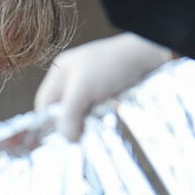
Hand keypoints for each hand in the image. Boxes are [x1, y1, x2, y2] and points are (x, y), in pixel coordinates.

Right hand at [34, 34, 171, 139]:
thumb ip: (68, 113)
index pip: (45, 104)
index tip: (63, 138)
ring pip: (82, 117)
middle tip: (81, 137)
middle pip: (63, 113)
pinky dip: (102, 123)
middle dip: (71, 126)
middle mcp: (74, 81)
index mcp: (60, 73)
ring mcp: (92, 90)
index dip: (50, 122)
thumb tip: (67, 139)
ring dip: (88, 126)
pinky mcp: (109, 98)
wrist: (149, 56)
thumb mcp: (83, 88)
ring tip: (96, 130)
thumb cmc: (113, 64)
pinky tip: (107, 125)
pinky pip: (99, 117)